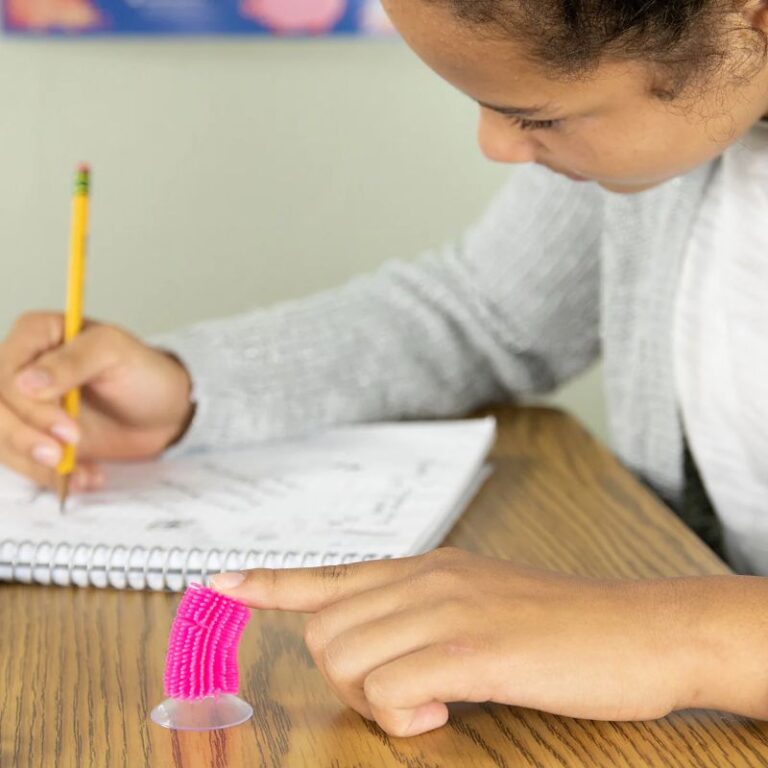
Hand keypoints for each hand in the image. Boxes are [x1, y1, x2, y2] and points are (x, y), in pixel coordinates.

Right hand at [0, 312, 193, 491]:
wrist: (164, 410)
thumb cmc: (144, 372)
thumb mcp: (117, 354)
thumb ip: (73, 360)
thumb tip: (24, 382)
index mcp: (36, 333)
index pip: (5, 373)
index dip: (28, 406)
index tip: (67, 430)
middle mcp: (20, 366)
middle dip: (24, 438)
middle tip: (62, 456)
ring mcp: (23, 404)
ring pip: (0, 437)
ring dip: (33, 463)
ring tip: (83, 473)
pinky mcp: (32, 435)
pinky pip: (19, 459)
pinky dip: (47, 476)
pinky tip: (85, 477)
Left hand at [211, 548, 701, 736]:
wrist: (639, 629)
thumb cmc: (560, 627)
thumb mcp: (479, 604)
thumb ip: (422, 614)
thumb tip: (377, 646)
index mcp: (424, 568)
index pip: (330, 573)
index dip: (270, 583)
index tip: (221, 584)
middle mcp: (425, 579)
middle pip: (327, 631)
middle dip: (348, 675)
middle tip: (409, 693)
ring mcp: (446, 610)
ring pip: (350, 659)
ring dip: (378, 697)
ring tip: (434, 699)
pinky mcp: (472, 649)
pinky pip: (394, 687)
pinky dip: (408, 714)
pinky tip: (450, 707)